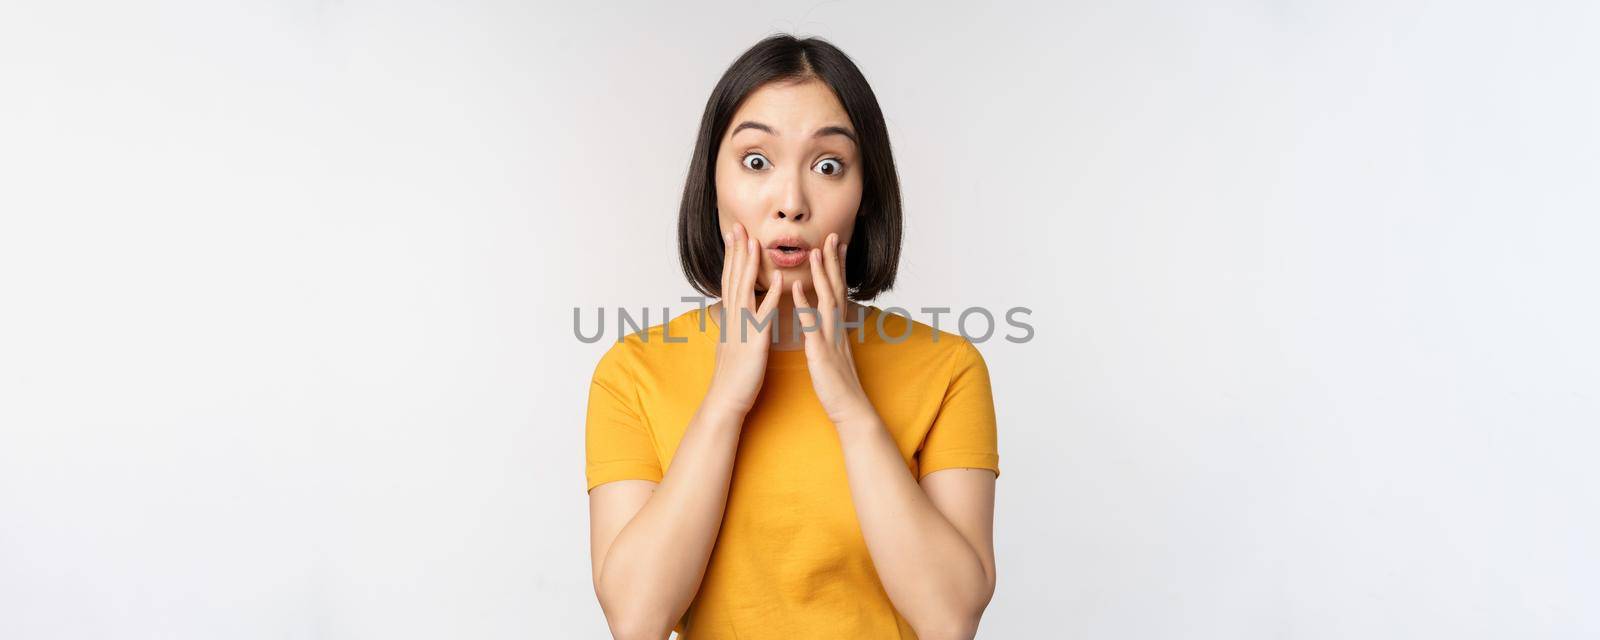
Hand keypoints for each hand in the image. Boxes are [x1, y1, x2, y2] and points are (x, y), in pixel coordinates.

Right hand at [705, 221, 783, 415]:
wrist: (727, 399)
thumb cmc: (734, 375)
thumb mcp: (732, 343)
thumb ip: (735, 324)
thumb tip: (734, 312)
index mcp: (730, 318)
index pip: (730, 280)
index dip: (732, 257)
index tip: (734, 236)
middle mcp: (733, 318)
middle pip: (733, 278)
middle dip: (736, 252)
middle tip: (736, 226)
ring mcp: (742, 328)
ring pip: (744, 289)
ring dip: (749, 264)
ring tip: (754, 241)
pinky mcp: (754, 341)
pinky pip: (764, 314)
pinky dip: (771, 295)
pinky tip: (778, 278)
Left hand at [791, 232, 874, 424]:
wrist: (850, 409)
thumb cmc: (838, 384)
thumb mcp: (834, 353)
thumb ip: (829, 334)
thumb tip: (825, 320)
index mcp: (837, 328)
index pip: (838, 291)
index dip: (837, 268)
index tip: (835, 245)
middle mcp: (837, 328)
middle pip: (837, 288)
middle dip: (833, 262)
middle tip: (831, 236)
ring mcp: (831, 338)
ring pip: (828, 301)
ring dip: (821, 276)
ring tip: (814, 253)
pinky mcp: (821, 352)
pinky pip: (812, 326)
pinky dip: (804, 306)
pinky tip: (796, 289)